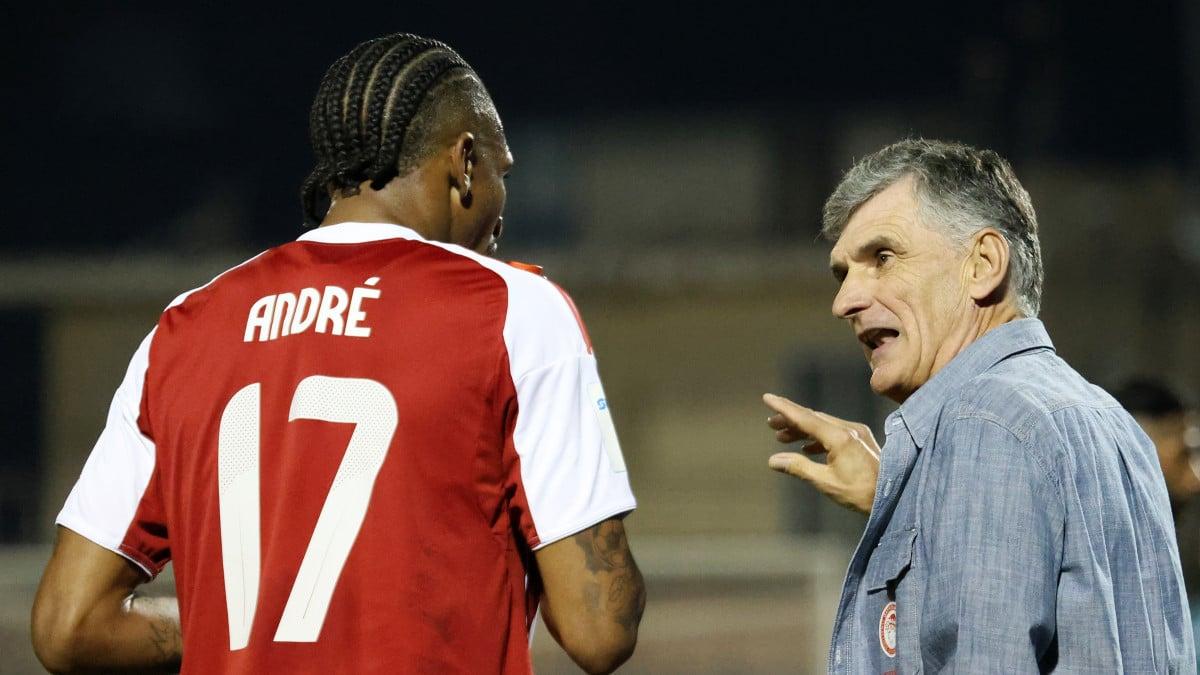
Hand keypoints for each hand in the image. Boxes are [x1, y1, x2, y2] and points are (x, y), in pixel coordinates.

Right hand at [763, 393, 880, 513]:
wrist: (894, 497)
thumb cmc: (862, 494)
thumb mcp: (826, 483)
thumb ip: (799, 468)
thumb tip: (773, 460)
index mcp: (840, 438)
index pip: (805, 418)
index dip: (784, 408)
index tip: (767, 398)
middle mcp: (849, 429)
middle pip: (813, 418)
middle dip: (790, 419)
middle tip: (771, 424)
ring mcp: (857, 433)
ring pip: (823, 424)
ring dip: (802, 428)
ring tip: (782, 437)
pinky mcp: (861, 440)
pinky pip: (833, 432)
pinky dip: (816, 437)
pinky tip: (806, 447)